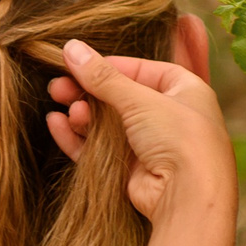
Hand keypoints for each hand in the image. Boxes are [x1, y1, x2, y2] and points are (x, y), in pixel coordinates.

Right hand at [44, 41, 233, 220]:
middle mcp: (168, 116)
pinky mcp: (129, 169)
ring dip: (81, 113)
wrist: (188, 197)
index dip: (108, 65)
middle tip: (57, 86)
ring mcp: (148, 144)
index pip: (140, 69)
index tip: (77, 63)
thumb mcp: (141, 99)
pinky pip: (96, 148)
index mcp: (185, 91)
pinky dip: (76, 136)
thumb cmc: (179, 139)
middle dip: (87, 90)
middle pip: (118, 96)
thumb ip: (103, 76)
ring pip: (105, 123)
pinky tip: (57, 124)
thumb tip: (70, 48)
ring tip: (60, 106)